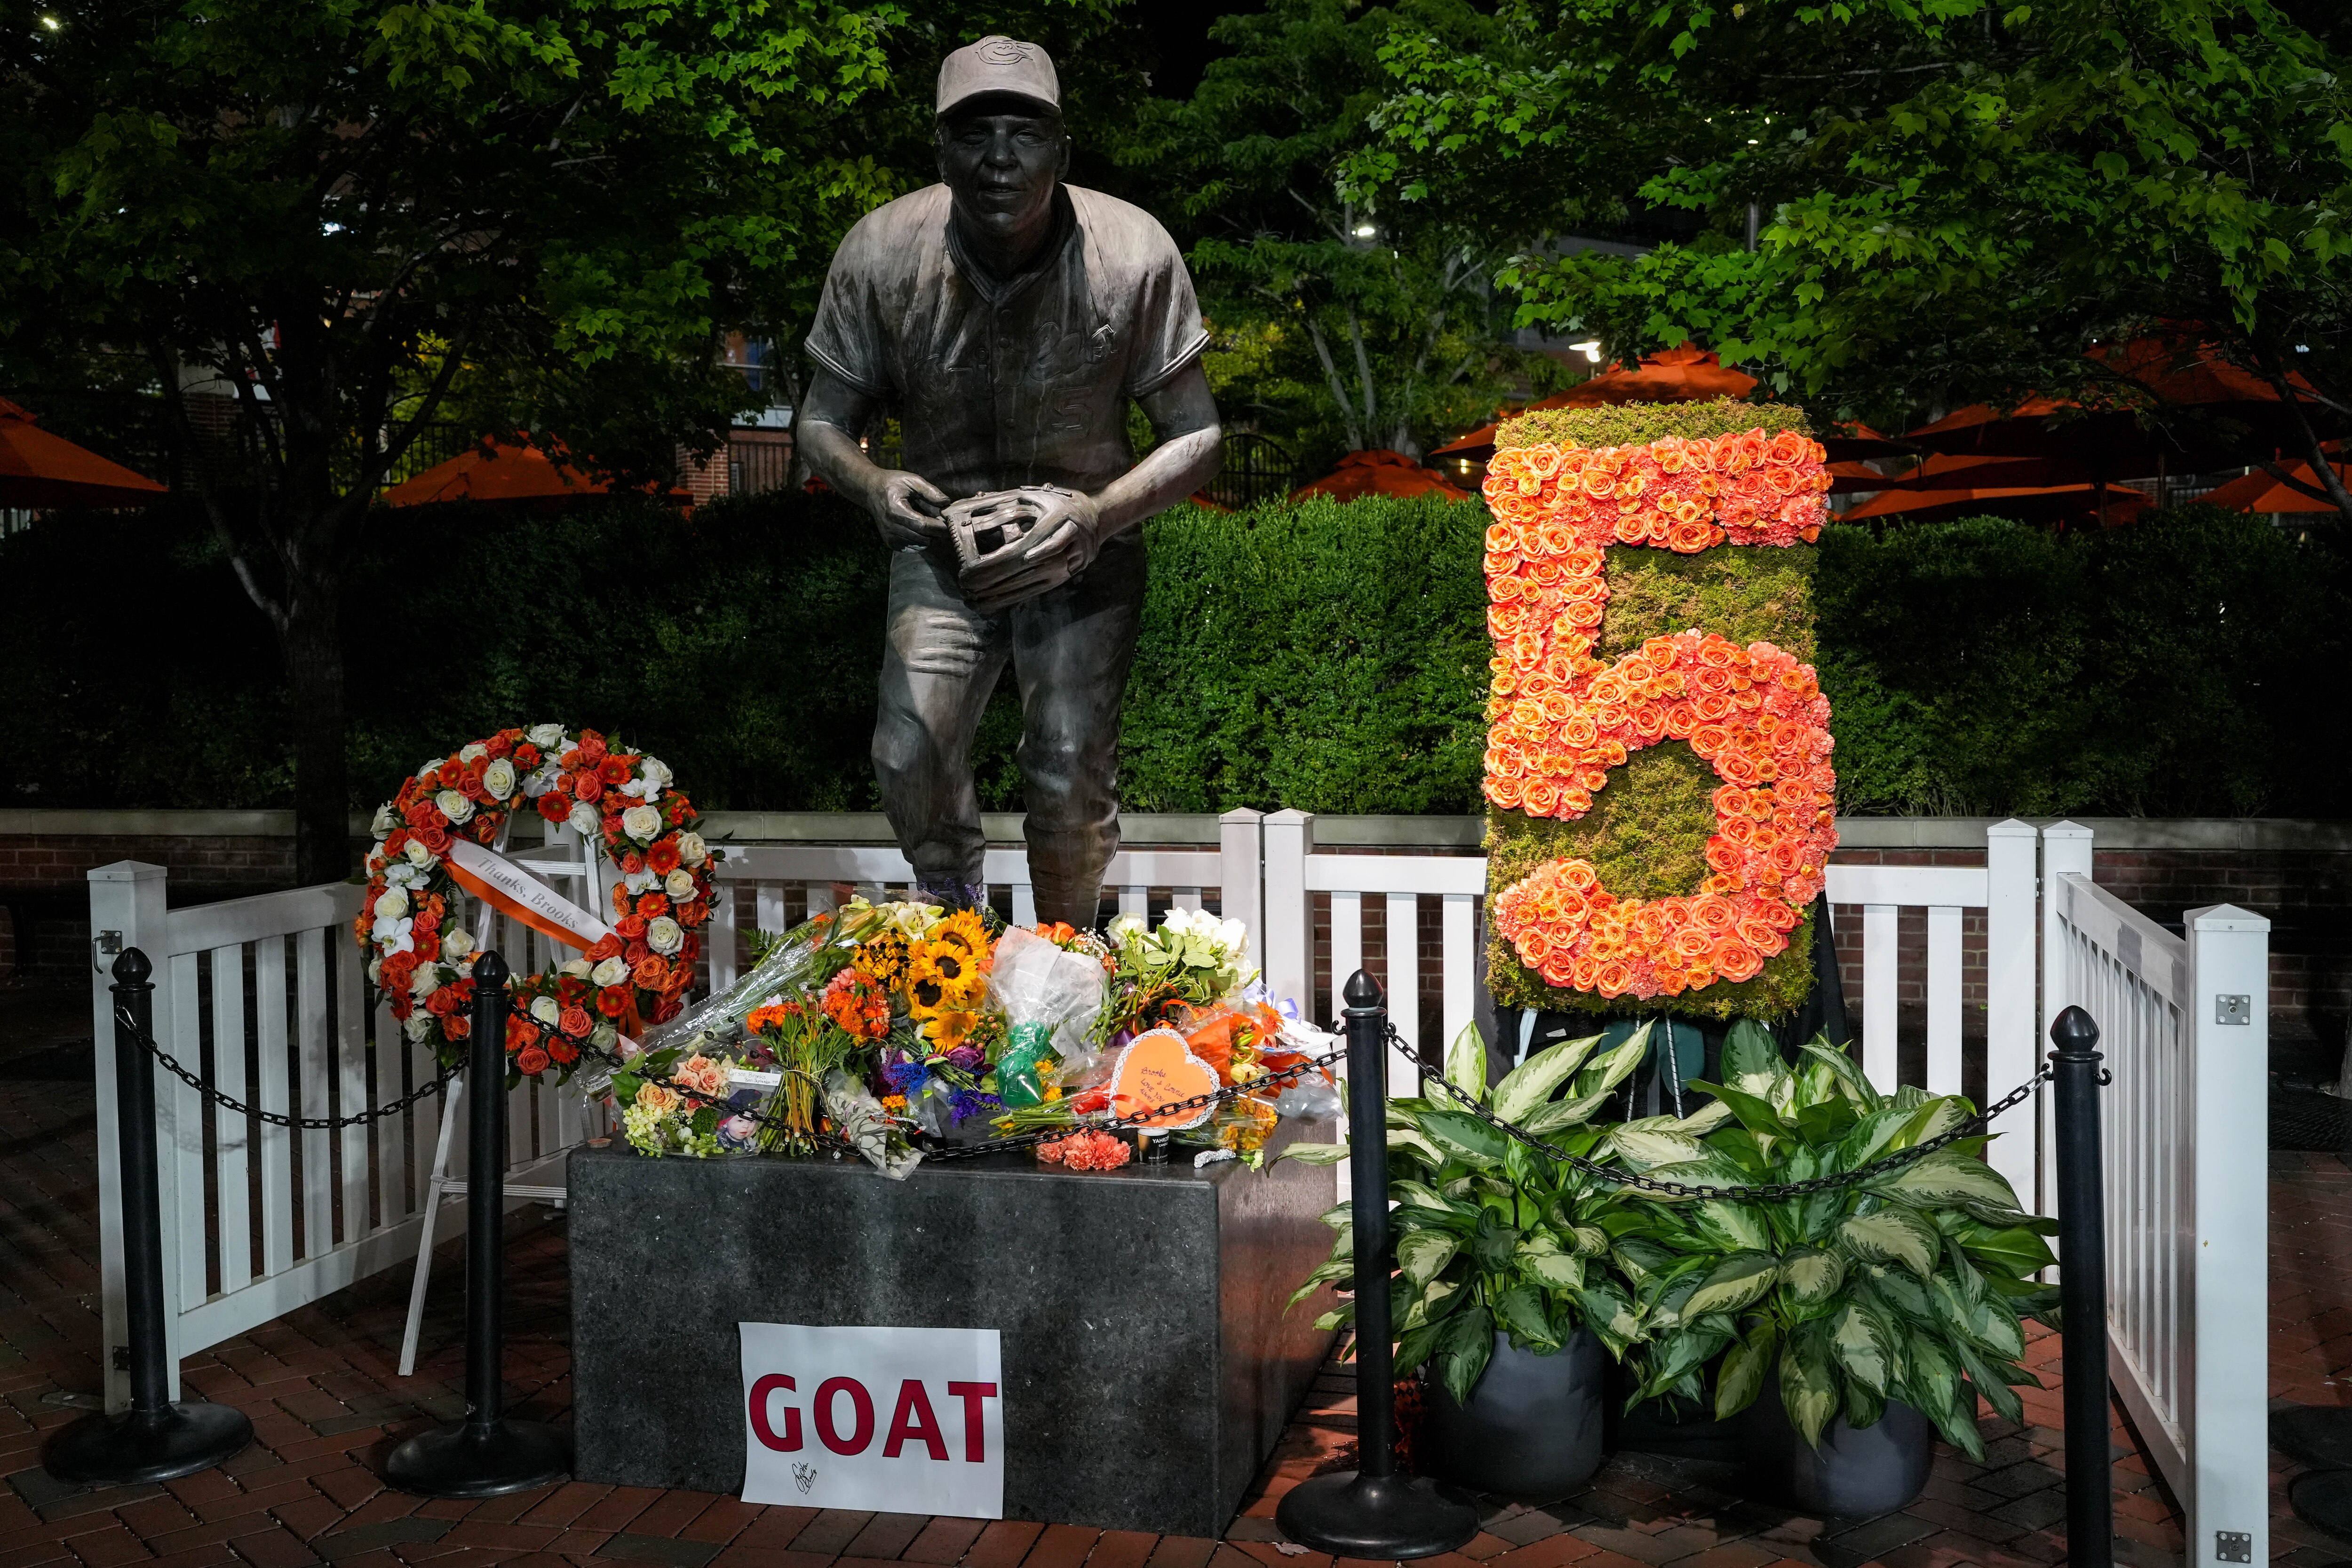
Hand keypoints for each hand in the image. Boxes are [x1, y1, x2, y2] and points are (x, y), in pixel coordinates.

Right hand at [868, 470, 951, 550]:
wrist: (871, 491)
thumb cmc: (892, 484)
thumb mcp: (911, 480)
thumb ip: (930, 491)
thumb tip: (946, 503)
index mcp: (895, 510)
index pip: (923, 525)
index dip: (939, 526)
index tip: (949, 522)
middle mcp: (890, 526)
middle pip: (923, 538)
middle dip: (937, 532)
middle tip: (942, 522)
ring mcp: (889, 536)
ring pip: (920, 545)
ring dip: (929, 537)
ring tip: (930, 524)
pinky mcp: (890, 543)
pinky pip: (912, 548)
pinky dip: (921, 541)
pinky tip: (920, 529)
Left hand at [959, 487, 1102, 612]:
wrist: (1098, 519)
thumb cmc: (1062, 503)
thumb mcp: (1036, 496)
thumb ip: (1007, 502)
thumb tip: (974, 503)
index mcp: (1052, 524)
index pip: (1014, 552)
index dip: (990, 565)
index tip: (967, 572)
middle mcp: (1059, 548)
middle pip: (1017, 572)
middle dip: (988, 583)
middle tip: (965, 589)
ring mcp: (1063, 565)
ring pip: (1026, 585)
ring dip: (998, 595)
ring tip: (976, 601)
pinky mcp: (1063, 577)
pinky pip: (1035, 590)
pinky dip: (1014, 597)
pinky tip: (997, 602)